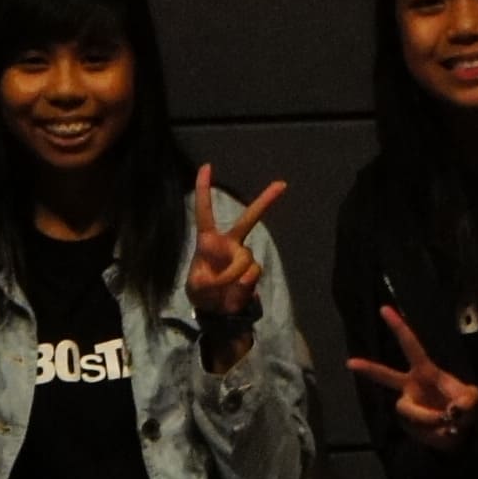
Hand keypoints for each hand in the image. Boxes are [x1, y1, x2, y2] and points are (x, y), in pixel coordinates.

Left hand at [183, 164, 288, 335]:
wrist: (216, 312)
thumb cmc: (201, 293)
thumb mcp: (195, 288)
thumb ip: (210, 280)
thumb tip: (238, 275)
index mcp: (208, 240)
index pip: (205, 211)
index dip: (204, 189)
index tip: (206, 166)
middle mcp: (229, 243)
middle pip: (249, 218)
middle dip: (266, 200)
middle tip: (282, 184)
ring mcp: (243, 256)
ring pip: (245, 259)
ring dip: (233, 274)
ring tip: (223, 287)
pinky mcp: (253, 270)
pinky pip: (252, 272)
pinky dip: (242, 284)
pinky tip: (235, 290)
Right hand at [341, 305, 477, 451]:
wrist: (461, 435)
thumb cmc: (465, 408)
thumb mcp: (473, 399)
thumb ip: (467, 401)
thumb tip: (451, 410)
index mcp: (425, 371)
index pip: (411, 346)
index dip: (399, 327)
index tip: (384, 309)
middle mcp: (411, 386)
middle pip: (386, 376)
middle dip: (369, 368)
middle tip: (350, 363)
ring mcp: (408, 405)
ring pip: (408, 410)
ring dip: (430, 417)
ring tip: (448, 424)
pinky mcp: (407, 425)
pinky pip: (418, 429)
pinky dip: (436, 434)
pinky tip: (445, 434)